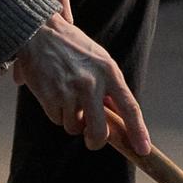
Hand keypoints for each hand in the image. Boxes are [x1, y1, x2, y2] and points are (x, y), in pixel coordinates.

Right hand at [12, 13, 150, 153]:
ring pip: (74, 127)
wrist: (39, 32)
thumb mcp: (98, 59)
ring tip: (65, 96)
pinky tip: (52, 93)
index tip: (143, 150)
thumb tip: (117, 117)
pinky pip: (57, 119)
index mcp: (109, 71)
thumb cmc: (71, 47)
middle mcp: (92, 83)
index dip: (138, 131)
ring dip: (70, 119)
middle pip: (100, 131)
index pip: (130, 107)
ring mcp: (71, 91)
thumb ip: (109, 86)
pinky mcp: (51, 97)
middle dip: (95, 141)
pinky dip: (55, 112)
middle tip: (91, 140)